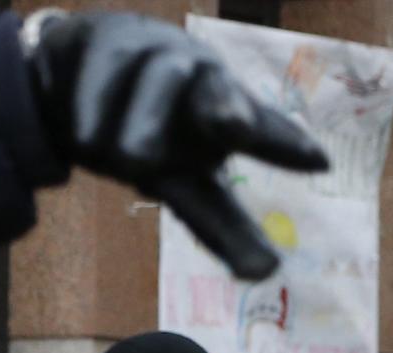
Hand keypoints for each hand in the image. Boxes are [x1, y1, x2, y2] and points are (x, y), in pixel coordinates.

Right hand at [23, 9, 327, 280]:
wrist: (72, 81)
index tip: (320, 163)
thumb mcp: (182, 184)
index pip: (263, 134)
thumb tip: (266, 271)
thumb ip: (224, 229)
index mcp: (226, 117)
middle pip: (216, 91)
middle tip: (234, 127)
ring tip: (127, 160)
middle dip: (228, 105)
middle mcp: (199, 80)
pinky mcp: (108, 41)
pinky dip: (90, 113)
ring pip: (154, 86)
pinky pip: (99, 82)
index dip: (285, 145)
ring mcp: (154, 53)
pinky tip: (83, 134)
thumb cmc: (147, 134)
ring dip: (139, 129)